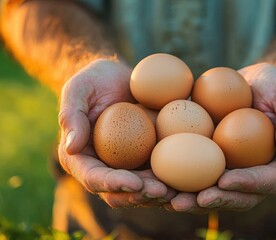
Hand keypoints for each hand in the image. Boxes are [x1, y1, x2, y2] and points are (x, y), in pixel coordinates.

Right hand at [58, 59, 175, 207]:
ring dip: (160, 194)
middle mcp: (105, 166)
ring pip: (143, 188)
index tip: (134, 183)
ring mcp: (128, 164)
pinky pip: (161, 172)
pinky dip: (174, 179)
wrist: (119, 77)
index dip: (112, 184)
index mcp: (83, 157)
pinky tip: (190, 179)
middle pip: (120, 192)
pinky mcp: (148, 157)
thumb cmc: (94, 81)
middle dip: (140, 196)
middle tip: (162, 191)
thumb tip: (72, 148)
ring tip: (179, 191)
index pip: (94, 178)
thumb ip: (71, 116)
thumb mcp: (78, 90)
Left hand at [167, 62, 275, 213]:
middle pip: (238, 196)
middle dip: (216, 201)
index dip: (247, 185)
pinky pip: (199, 176)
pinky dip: (182, 183)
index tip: (224, 181)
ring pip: (216, 192)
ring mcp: (235, 171)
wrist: (251, 84)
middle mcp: (258, 175)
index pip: (267, 181)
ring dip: (193, 200)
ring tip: (171, 200)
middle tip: (193, 200)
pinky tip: (161, 183)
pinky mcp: (214, 163)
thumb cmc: (274, 88)